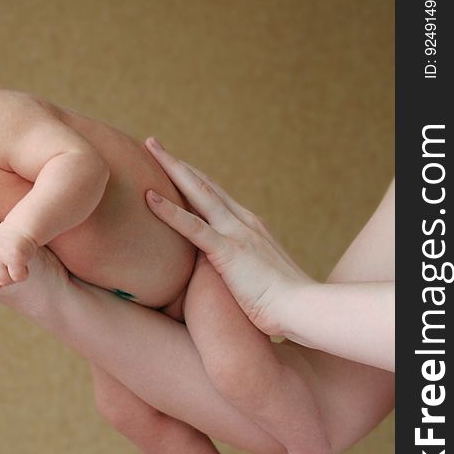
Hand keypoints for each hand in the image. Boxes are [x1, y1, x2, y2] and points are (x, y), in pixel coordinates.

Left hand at [0, 223, 37, 286]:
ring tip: (16, 263)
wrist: (23, 226)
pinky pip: (17, 278)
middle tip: (10, 262)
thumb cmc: (8, 241)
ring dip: (13, 276)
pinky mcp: (13, 257)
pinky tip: (24, 264)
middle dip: (3, 275)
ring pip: (4, 281)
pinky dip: (23, 274)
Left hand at [144, 138, 309, 336]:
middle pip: (205, 185)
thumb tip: (231, 278)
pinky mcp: (228, 251)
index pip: (216, 196)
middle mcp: (244, 223)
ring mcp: (237, 234)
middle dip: (178, 163)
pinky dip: (169, 211)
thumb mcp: (261, 280)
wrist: (304, 310)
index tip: (174, 165)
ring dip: (172, 168)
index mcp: (251, 228)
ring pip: (199, 193)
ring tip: (149, 147)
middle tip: (153, 143)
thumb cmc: (283, 305)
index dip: (193, 179)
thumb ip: (244, 270)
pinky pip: (193, 226)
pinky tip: (149, 197)